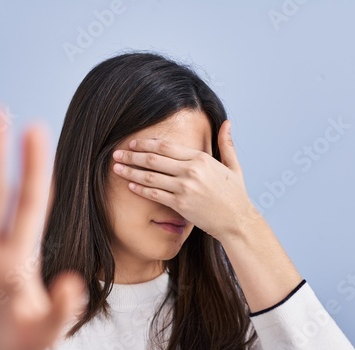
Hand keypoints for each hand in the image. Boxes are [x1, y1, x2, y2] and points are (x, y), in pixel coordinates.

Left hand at [110, 120, 260, 240]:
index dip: (146, 144)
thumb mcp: (233, 166)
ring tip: (116, 169)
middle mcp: (191, 170)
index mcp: (201, 158)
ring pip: (150, 176)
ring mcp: (185, 188)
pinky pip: (155, 195)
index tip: (132, 144)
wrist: (237, 221)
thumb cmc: (235, 195)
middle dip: (132, 156)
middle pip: (154, 159)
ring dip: (130, 172)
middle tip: (116, 154)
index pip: (166, 146)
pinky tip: (130, 186)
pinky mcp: (181, 205)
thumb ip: (226, 144)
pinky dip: (140, 190)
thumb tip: (227, 123)